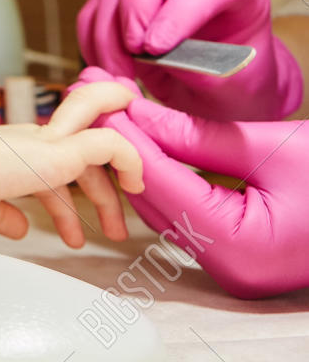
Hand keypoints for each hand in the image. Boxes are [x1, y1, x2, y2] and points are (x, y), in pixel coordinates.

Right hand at [0, 82, 142, 249]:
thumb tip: (20, 228)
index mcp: (7, 154)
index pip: (47, 174)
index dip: (63, 207)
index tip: (73, 237)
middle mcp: (27, 141)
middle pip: (78, 137)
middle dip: (101, 174)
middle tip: (118, 216)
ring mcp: (43, 142)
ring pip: (96, 123)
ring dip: (122, 164)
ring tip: (133, 215)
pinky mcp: (59, 150)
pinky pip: (109, 145)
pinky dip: (130, 160)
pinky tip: (135, 186)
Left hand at [76, 65, 308, 298]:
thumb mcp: (272, 146)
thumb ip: (197, 135)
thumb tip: (133, 111)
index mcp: (240, 248)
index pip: (160, 185)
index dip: (122, 135)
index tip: (93, 93)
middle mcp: (228, 269)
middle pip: (152, 199)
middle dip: (121, 143)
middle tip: (90, 92)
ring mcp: (231, 268)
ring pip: (164, 207)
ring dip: (136, 157)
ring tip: (109, 106)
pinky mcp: (234, 256)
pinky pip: (186, 214)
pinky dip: (164, 175)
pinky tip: (144, 135)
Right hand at [77, 0, 301, 119]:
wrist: (218, 97)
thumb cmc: (233, 88)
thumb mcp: (230, 87)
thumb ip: (196, 66)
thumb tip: (149, 54)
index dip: (181, 11)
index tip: (158, 49)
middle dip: (136, 1)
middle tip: (134, 48)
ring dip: (109, 33)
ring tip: (120, 75)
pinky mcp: (120, 4)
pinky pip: (93, 12)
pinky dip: (93, 42)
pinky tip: (109, 69)